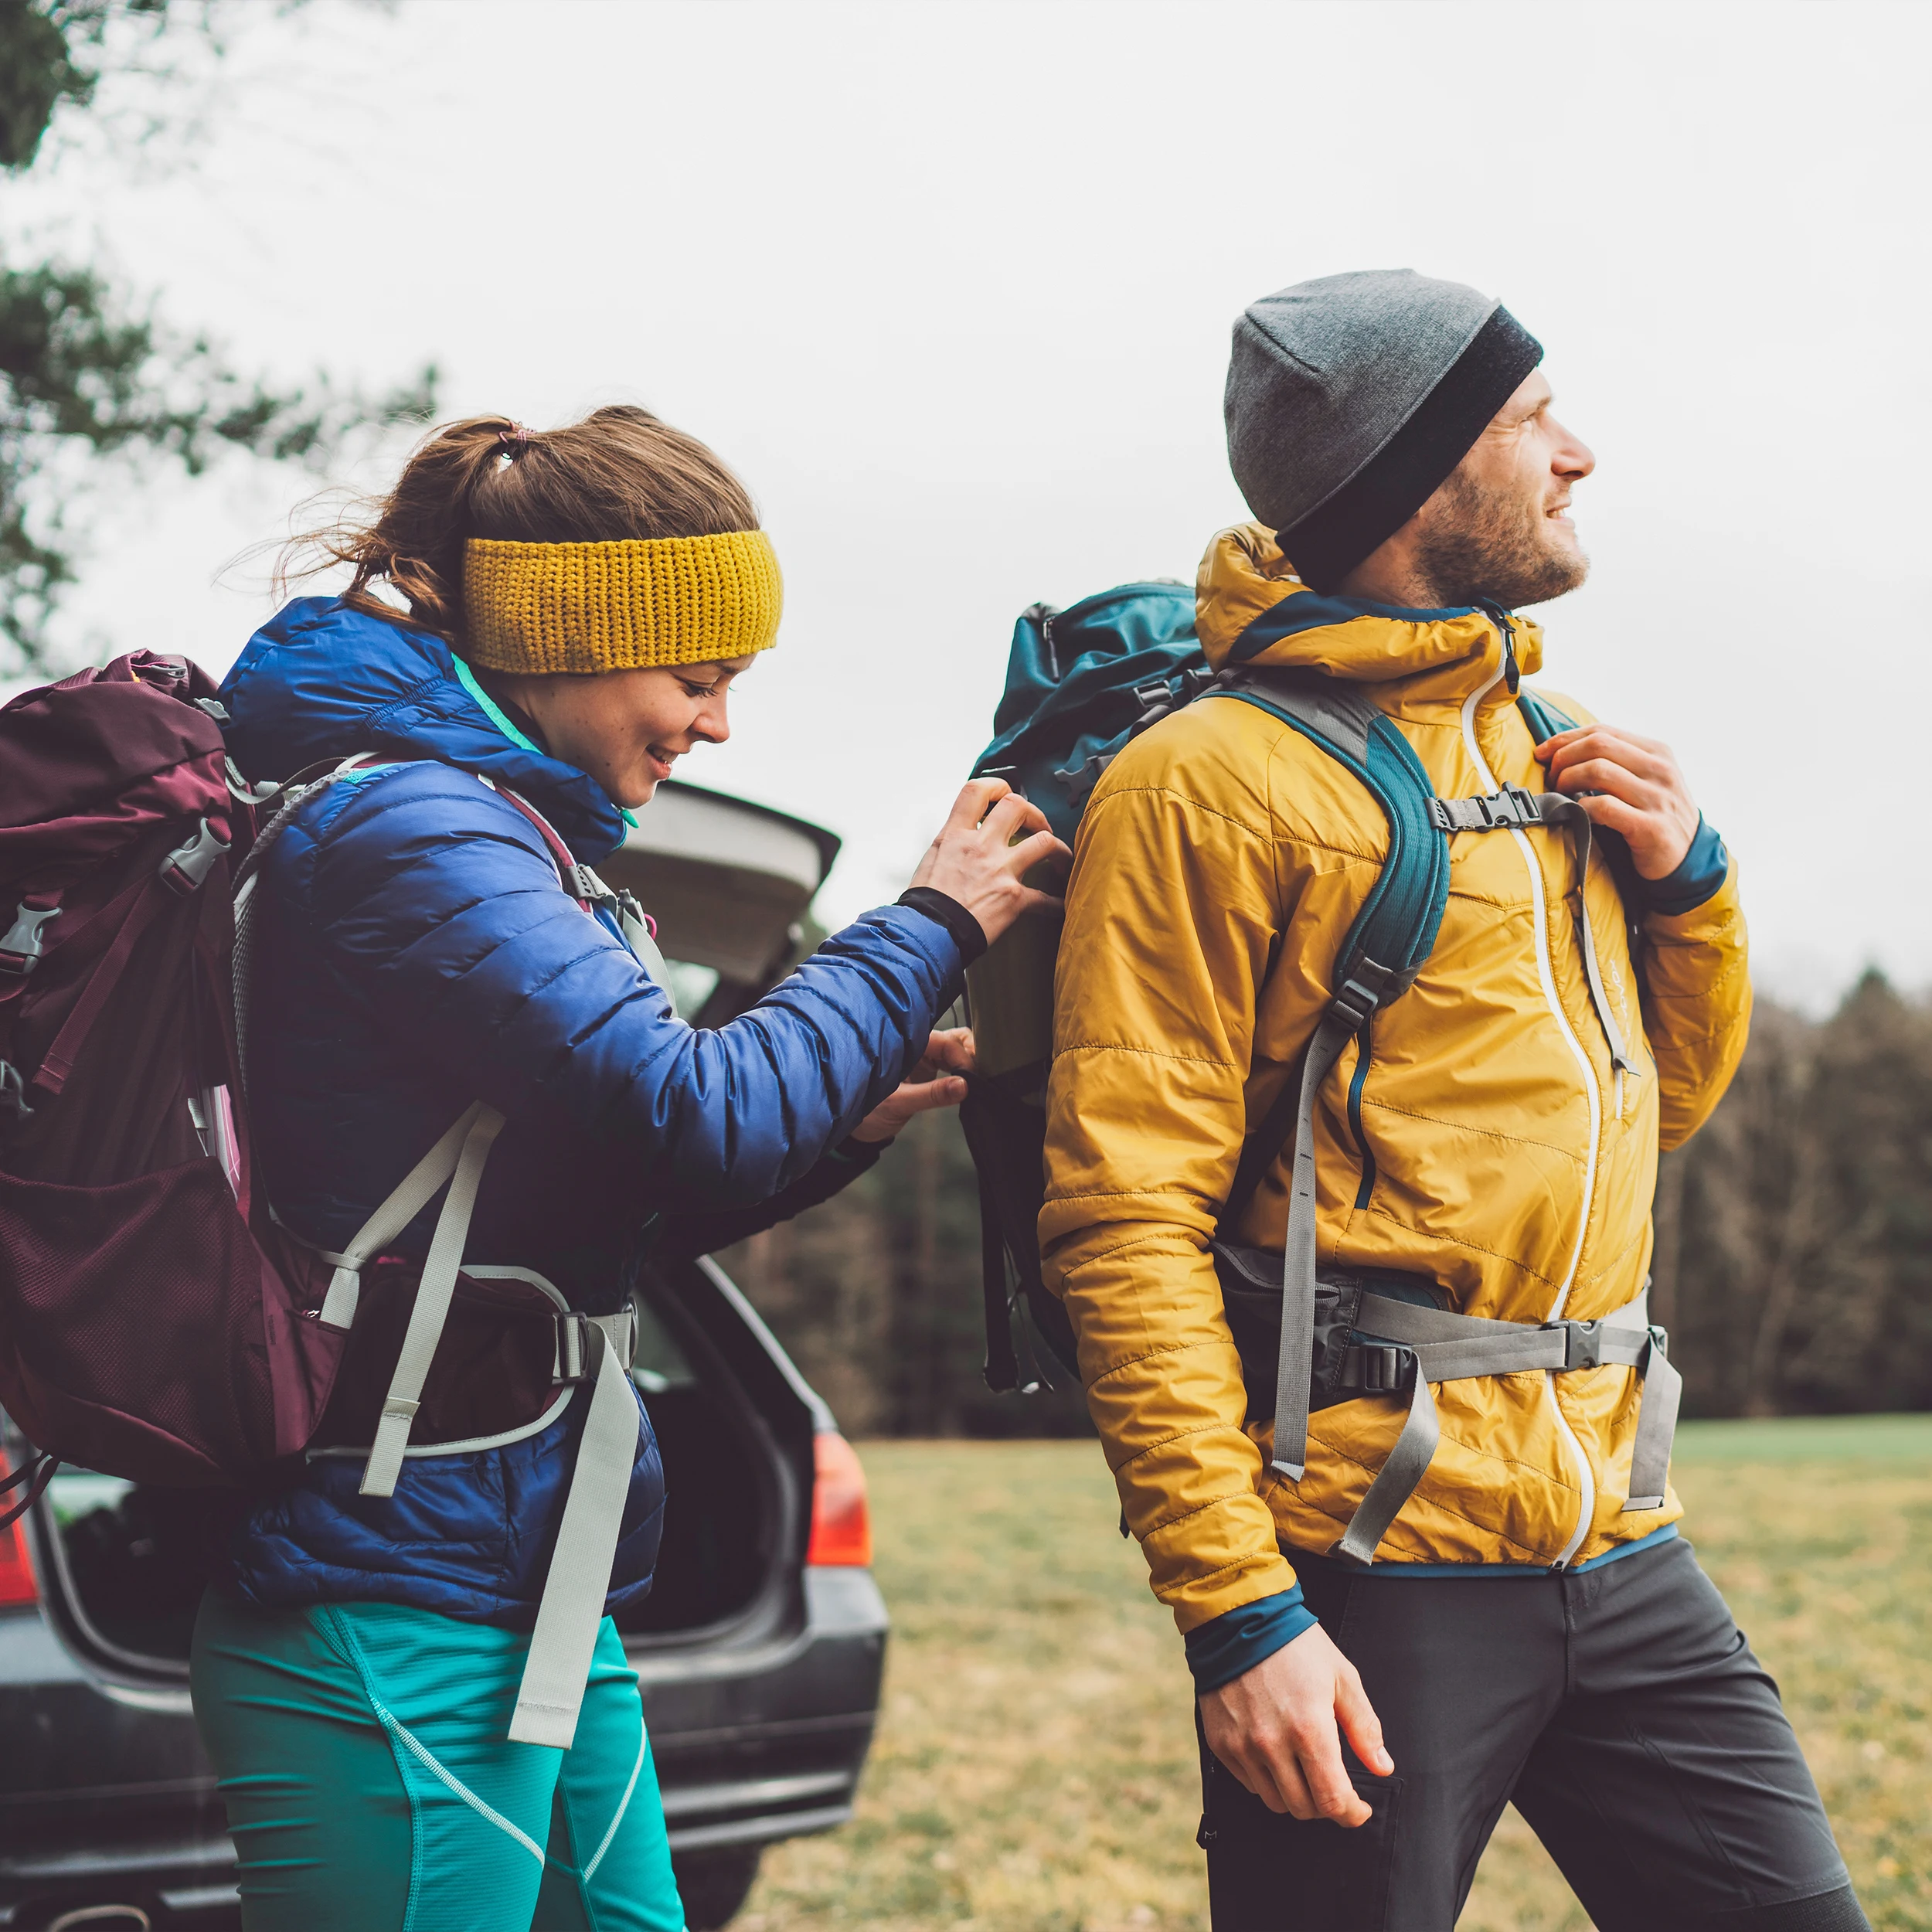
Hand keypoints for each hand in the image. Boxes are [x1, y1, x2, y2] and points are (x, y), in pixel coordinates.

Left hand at [850, 1029, 975, 1143]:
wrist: (854, 1129)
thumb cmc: (867, 1111)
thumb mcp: (899, 1103)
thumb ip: (931, 1094)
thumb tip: (964, 1086)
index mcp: (907, 1046)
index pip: (945, 1041)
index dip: (962, 1056)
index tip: (971, 1078)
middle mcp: (916, 1048)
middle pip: (954, 1040)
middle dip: (970, 1053)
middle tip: (983, 1074)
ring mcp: (922, 1060)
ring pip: (955, 1052)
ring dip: (968, 1064)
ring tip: (980, 1081)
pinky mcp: (926, 1074)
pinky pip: (950, 1067)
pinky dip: (962, 1074)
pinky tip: (970, 1086)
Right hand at [909, 780, 1069, 946]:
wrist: (928, 934)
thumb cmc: (925, 904)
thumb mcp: (931, 861)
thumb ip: (952, 845)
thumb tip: (962, 841)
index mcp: (955, 835)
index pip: (976, 790)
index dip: (996, 786)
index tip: (1005, 795)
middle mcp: (980, 847)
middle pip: (1017, 806)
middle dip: (1034, 813)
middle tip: (1038, 827)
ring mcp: (1000, 870)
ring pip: (1044, 842)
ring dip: (1059, 850)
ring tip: (1061, 859)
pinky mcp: (1014, 899)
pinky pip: (1045, 898)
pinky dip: (1055, 903)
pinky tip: (1059, 906)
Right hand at [1198, 1623, 1391, 1826]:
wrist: (1238, 1620)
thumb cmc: (1295, 1645)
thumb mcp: (1342, 1677)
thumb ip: (1364, 1727)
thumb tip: (1381, 1767)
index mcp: (1309, 1730)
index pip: (1332, 1800)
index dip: (1351, 1814)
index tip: (1358, 1809)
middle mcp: (1273, 1745)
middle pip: (1304, 1808)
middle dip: (1325, 1805)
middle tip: (1332, 1784)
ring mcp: (1242, 1746)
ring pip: (1275, 1801)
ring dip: (1295, 1796)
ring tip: (1303, 1770)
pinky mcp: (1221, 1743)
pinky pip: (1248, 1782)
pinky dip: (1266, 1780)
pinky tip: (1275, 1756)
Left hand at [1534, 724, 1699, 880]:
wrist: (1689, 858)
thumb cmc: (1656, 815)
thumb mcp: (1647, 779)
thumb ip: (1617, 762)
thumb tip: (1565, 750)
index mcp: (1657, 752)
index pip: (1603, 731)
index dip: (1566, 739)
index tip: (1543, 753)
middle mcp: (1660, 769)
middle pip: (1598, 745)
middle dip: (1563, 758)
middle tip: (1551, 778)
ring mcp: (1657, 798)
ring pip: (1598, 771)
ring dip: (1568, 781)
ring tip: (1561, 795)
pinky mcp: (1650, 827)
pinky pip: (1604, 807)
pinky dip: (1582, 808)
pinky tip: (1577, 814)